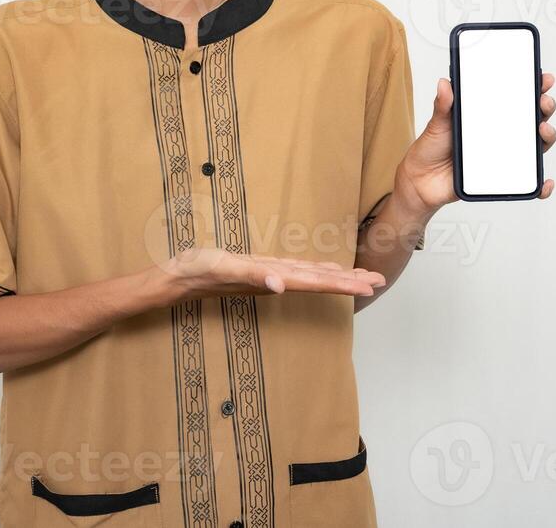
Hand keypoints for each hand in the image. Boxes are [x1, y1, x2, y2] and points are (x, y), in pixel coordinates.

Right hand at [150, 247, 385, 306]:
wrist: (175, 277)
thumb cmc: (198, 271)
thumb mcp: (226, 268)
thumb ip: (254, 276)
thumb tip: (282, 285)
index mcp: (273, 279)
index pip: (317, 282)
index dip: (345, 284)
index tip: (371, 286)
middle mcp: (276, 280)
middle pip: (320, 281)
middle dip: (350, 281)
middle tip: (380, 280)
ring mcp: (268, 276)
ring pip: (310, 277)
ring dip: (336, 278)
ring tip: (360, 277)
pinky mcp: (259, 269)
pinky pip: (294, 271)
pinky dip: (313, 272)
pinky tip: (322, 272)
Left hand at [397, 72, 555, 208]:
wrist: (421, 180)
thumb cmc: (432, 148)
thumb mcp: (438, 123)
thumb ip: (443, 105)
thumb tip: (444, 84)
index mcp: (489, 115)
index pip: (517, 98)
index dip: (534, 87)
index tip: (543, 78)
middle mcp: (502, 133)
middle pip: (534, 118)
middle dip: (545, 107)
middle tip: (543, 102)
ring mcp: (505, 155)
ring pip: (536, 146)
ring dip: (548, 136)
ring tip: (543, 130)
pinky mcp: (502, 178)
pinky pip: (528, 183)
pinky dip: (541, 186)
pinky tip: (545, 183)